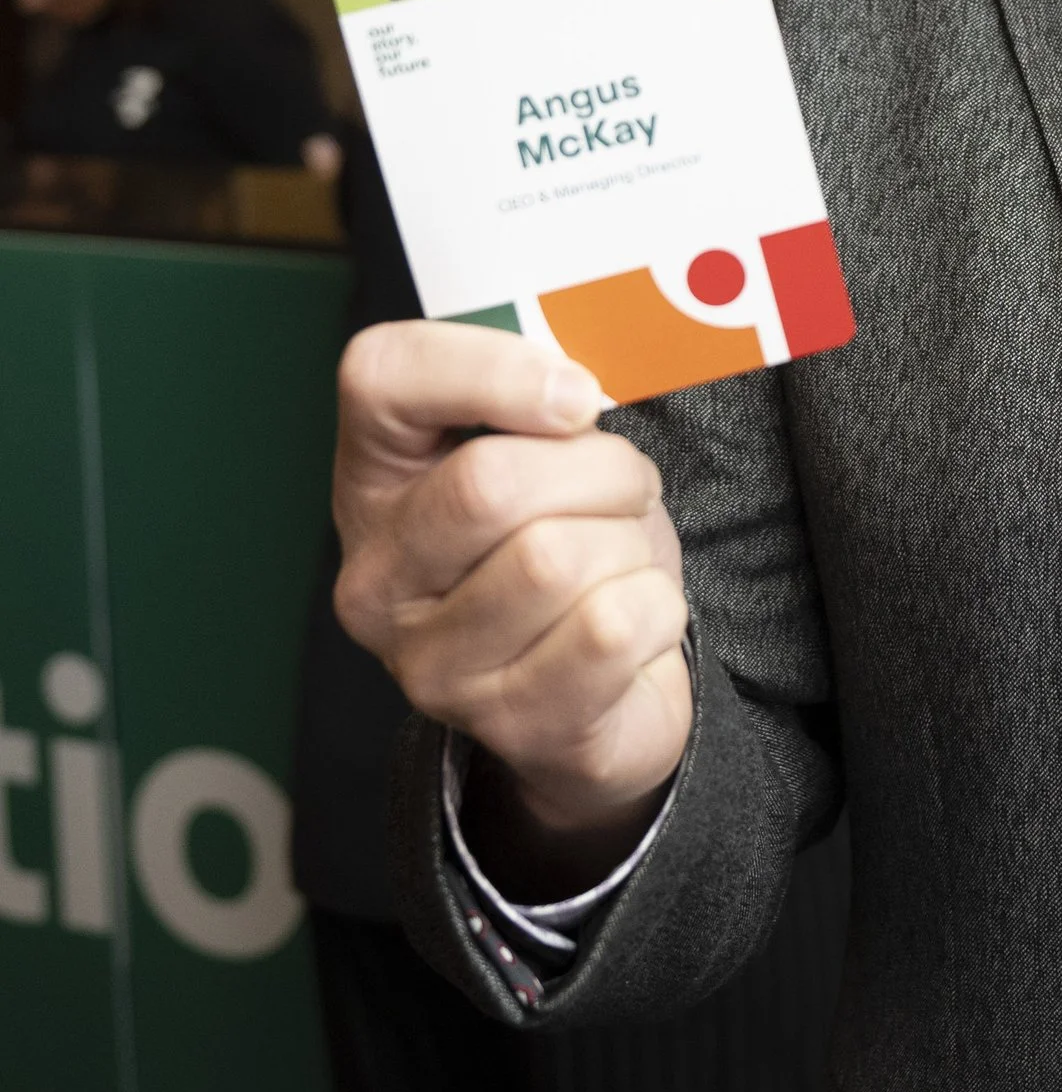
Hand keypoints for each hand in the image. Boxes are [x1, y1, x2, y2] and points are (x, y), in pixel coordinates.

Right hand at [333, 321, 690, 886]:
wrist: (605, 688)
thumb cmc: (575, 537)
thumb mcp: (551, 451)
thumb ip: (545, 399)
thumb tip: (569, 396)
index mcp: (375, 483)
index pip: (381, 378)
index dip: (490, 367)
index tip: (576, 397)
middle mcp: (375, 581)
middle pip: (490, 483)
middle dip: (599, 471)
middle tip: (625, 489)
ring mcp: (432, 666)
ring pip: (559, 558)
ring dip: (630, 544)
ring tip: (622, 559)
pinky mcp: (508, 724)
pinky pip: (613, 627)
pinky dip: (656, 608)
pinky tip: (634, 622)